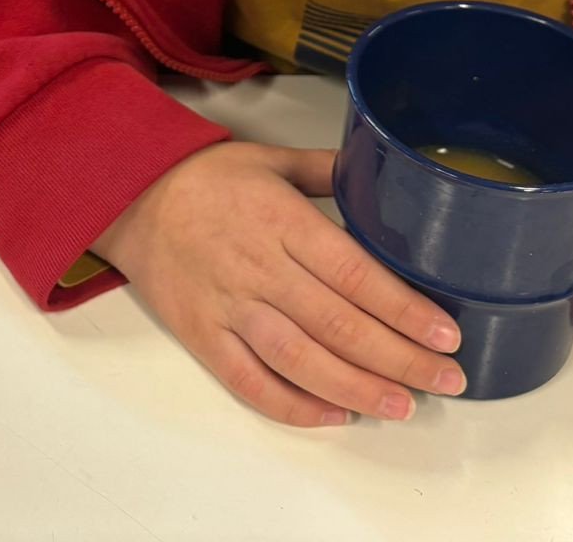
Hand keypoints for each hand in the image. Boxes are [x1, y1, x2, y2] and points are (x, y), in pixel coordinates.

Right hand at [95, 142, 464, 425]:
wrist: (126, 195)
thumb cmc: (203, 177)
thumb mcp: (269, 159)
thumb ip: (328, 171)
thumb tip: (385, 176)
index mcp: (280, 220)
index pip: (355, 274)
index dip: (404, 310)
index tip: (445, 334)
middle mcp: (258, 268)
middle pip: (340, 325)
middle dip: (400, 359)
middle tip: (446, 378)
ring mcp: (228, 306)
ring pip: (302, 361)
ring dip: (358, 388)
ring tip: (402, 405)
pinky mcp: (203, 335)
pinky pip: (251, 382)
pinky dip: (295, 405)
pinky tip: (335, 413)